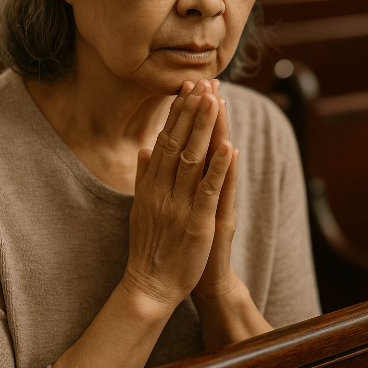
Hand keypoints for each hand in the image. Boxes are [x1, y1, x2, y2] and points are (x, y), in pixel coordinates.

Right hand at [122, 79, 234, 310]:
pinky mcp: (197, 222)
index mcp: (152, 184)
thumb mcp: (140, 207)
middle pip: (179, 142)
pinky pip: (209, 189)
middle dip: (192, 111)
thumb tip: (146, 149)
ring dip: (205, 128)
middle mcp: (163, 189)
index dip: (177, 113)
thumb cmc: (148, 247)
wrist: (150, 286)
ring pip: (193, 159)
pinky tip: (228, 145)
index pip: (166, 139)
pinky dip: (218, 166)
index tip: (186, 89)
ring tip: (215, 100)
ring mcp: (180, 204)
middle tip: (202, 82)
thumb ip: (144, 177)